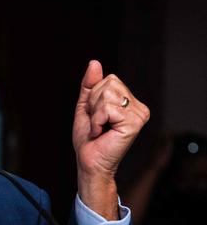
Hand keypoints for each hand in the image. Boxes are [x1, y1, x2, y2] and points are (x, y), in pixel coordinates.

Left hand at [73, 60, 149, 218]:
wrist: (89, 162)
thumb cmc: (88, 139)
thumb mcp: (86, 107)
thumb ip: (90, 85)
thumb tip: (94, 62)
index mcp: (130, 101)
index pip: (108, 79)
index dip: (93, 96)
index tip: (95, 116)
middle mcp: (138, 106)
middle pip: (108, 84)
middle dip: (93, 104)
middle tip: (97, 123)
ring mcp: (139, 114)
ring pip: (107, 94)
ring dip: (95, 113)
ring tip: (100, 128)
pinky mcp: (135, 122)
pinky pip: (107, 108)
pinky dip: (97, 121)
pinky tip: (102, 133)